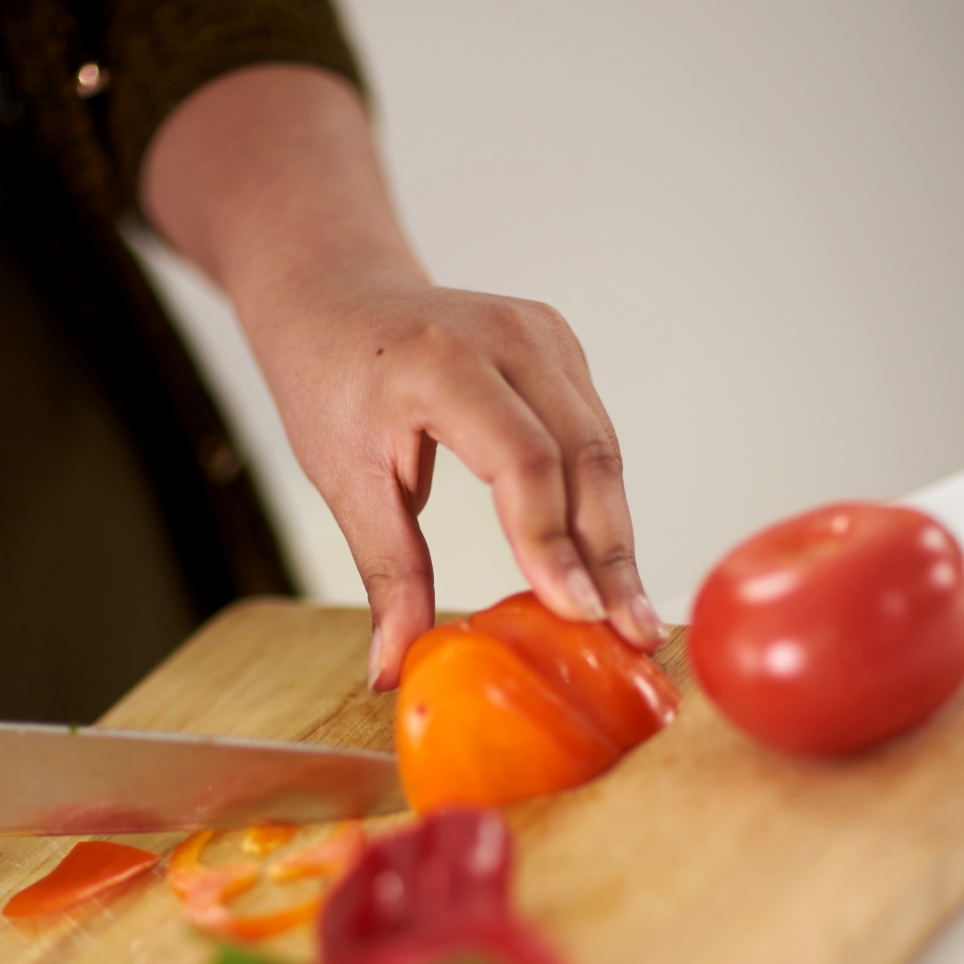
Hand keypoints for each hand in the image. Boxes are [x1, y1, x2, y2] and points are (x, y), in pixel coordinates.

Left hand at [141, 66, 664, 687]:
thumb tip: (392, 671)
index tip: (577, 614)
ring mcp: (545, 336)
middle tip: (632, 636)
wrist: (336, 292)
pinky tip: (611, 567)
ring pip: (602, 451)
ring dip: (618, 538)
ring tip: (634, 618)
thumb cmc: (330, 379)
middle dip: (610, 556)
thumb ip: (387, 574)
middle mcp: (509, 337)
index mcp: (443, 363)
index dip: (554, 542)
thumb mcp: (344, 480)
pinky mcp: (563, 350)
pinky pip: (596, 438)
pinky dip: (605, 505)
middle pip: (583, 457)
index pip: (523, 459)